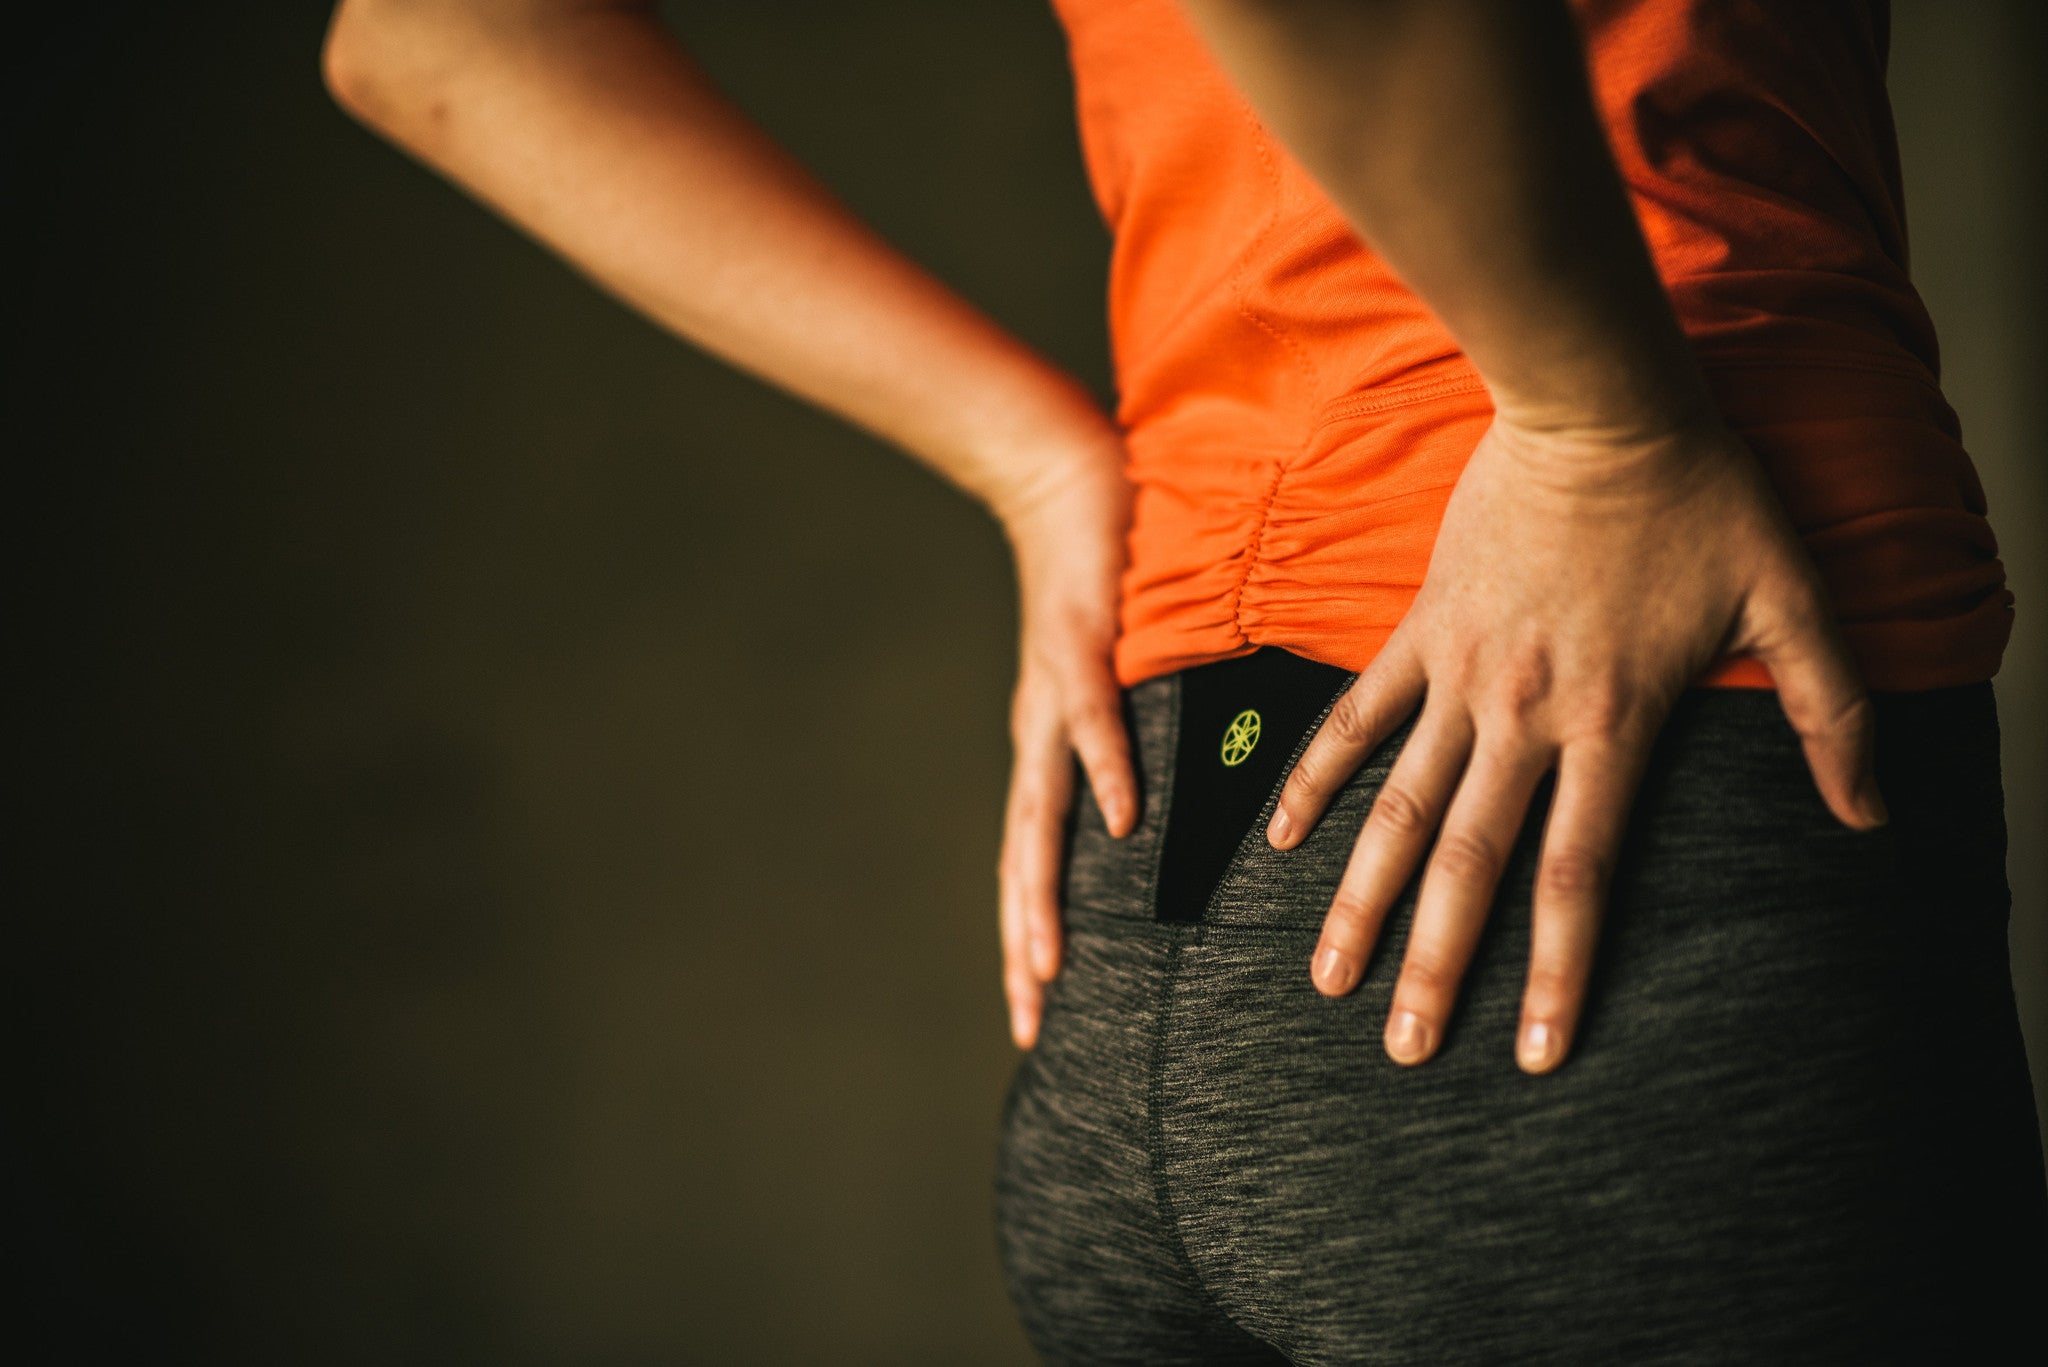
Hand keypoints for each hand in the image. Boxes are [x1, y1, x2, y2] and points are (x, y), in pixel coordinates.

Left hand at [996, 448, 1137, 1048]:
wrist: (1065, 479)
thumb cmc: (1103, 577)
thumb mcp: (1119, 674)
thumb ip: (1136, 733)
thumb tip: (1174, 797)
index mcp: (1049, 750)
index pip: (1032, 861)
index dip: (1027, 935)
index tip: (1034, 1014)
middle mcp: (1040, 737)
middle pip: (1023, 861)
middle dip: (1023, 944)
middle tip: (1030, 1024)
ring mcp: (1053, 697)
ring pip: (1041, 813)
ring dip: (1043, 891)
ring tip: (1050, 963)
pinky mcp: (1079, 647)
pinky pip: (1094, 721)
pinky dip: (1108, 771)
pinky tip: (1123, 821)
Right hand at [1265, 416, 1886, 1072]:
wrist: (1599, 403)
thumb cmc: (1702, 496)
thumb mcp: (1792, 599)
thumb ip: (1833, 714)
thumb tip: (1872, 817)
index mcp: (1612, 722)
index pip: (1575, 874)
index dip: (1553, 971)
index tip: (1529, 1052)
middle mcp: (1523, 715)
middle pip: (1470, 863)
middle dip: (1435, 965)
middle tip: (1404, 1048)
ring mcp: (1460, 674)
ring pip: (1398, 807)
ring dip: (1358, 896)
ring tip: (1325, 976)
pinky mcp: (1421, 630)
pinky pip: (1358, 716)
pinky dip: (1318, 775)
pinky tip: (1282, 835)